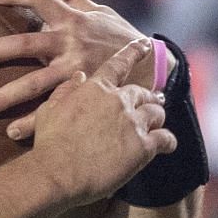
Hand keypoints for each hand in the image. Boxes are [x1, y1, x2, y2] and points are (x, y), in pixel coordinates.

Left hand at [0, 0, 166, 142]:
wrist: (154, 65)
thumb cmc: (121, 36)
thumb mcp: (102, 12)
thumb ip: (75, 3)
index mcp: (72, 19)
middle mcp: (71, 42)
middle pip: (27, 43)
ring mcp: (76, 69)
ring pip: (37, 83)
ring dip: (9, 96)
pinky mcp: (83, 94)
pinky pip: (55, 110)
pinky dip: (33, 123)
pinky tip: (13, 134)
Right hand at [27, 40, 176, 204]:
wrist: (57, 173)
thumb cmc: (49, 143)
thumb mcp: (49, 110)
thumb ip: (66, 90)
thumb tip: (78, 76)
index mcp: (96, 88)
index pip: (119, 64)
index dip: (134, 52)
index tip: (146, 45)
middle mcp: (118, 100)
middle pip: (143, 92)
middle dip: (148, 97)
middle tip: (153, 100)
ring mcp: (133, 122)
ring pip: (157, 113)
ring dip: (157, 118)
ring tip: (157, 124)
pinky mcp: (144, 147)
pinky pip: (166, 138)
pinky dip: (168, 141)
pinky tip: (167, 145)